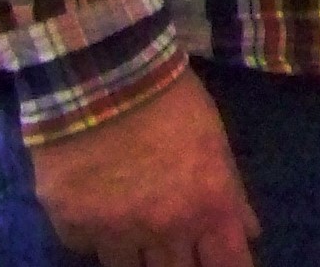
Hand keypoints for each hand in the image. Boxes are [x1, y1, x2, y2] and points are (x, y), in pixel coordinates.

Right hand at [29, 69, 259, 266]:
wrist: (102, 71)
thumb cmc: (170, 97)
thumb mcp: (214, 138)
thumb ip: (231, 190)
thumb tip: (249, 232)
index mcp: (206, 206)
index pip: (229, 264)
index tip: (218, 263)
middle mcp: (162, 229)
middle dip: (179, 261)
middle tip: (171, 238)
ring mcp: (113, 231)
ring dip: (135, 251)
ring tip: (133, 222)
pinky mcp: (70, 222)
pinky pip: (85, 245)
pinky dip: (94, 234)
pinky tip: (97, 207)